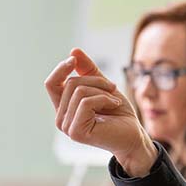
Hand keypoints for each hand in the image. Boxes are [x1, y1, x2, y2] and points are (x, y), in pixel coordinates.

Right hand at [44, 48, 157, 176]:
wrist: (134, 134)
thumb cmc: (119, 113)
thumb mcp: (103, 85)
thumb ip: (88, 70)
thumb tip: (73, 51)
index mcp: (64, 108)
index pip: (51, 84)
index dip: (61, 69)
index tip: (73, 60)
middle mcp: (61, 118)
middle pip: (70, 83)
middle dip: (96, 80)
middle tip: (113, 88)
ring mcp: (67, 127)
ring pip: (79, 91)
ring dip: (102, 91)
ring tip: (113, 100)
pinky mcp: (76, 132)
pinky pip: (86, 102)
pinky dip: (104, 99)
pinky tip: (114, 106)